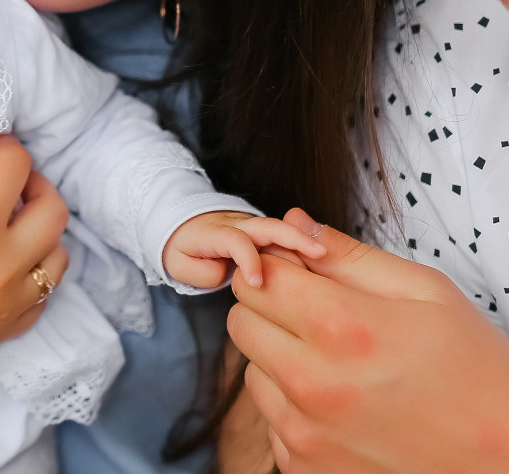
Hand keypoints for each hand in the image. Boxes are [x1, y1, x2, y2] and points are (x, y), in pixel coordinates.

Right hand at [0, 71, 70, 412]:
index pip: (16, 167)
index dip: (5, 147)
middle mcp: (2, 270)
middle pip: (53, 209)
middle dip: (34, 184)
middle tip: (5, 179)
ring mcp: (8, 306)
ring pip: (58, 256)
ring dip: (41, 230)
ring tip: (8, 219)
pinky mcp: (4, 333)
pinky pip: (46, 297)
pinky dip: (35, 273)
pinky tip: (4, 261)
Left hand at [162, 211, 326, 289]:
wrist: (188, 224)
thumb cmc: (186, 248)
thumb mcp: (179, 263)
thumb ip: (200, 272)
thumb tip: (228, 275)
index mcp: (215, 231)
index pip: (235, 240)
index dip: (247, 259)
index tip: (256, 283)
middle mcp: (240, 224)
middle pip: (268, 225)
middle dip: (293, 237)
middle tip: (319, 253)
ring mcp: (256, 227)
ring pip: (283, 231)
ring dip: (305, 242)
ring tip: (329, 260)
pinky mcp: (268, 235)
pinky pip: (287, 239)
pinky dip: (304, 248)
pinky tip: (323, 265)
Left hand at [228, 209, 508, 473]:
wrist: (508, 464)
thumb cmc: (476, 372)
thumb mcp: (426, 293)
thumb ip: (350, 256)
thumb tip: (293, 223)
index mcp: (340, 329)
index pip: (259, 277)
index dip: (281, 266)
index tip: (306, 272)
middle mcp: (311, 384)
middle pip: (242, 321)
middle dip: (273, 308)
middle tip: (322, 314)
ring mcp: (304, 434)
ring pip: (252, 371)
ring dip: (281, 359)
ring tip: (342, 365)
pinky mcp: (305, 468)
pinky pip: (270, 419)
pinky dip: (295, 407)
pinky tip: (345, 406)